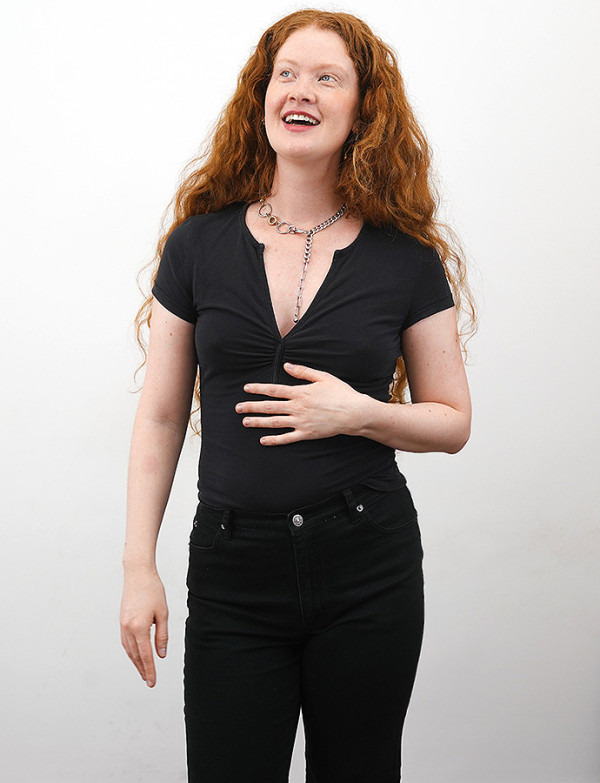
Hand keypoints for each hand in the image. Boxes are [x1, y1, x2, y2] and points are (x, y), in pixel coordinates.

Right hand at [120, 568, 167, 687]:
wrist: (138, 574)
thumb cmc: (153, 590)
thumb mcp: (163, 613)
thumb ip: (162, 636)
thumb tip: (161, 655)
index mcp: (139, 628)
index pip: (146, 655)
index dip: (150, 670)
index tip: (152, 682)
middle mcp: (128, 628)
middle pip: (136, 655)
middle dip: (142, 669)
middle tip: (149, 681)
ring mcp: (122, 625)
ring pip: (129, 650)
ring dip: (136, 662)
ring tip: (143, 671)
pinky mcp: (121, 621)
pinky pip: (125, 642)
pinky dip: (131, 651)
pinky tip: (137, 655)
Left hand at [235, 362, 364, 444]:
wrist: (354, 413)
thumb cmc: (341, 393)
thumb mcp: (323, 377)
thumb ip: (303, 371)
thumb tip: (286, 366)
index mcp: (300, 392)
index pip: (274, 390)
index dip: (258, 389)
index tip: (246, 388)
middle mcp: (297, 407)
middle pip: (269, 407)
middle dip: (251, 406)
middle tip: (237, 408)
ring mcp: (301, 422)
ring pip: (274, 422)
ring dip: (258, 422)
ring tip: (245, 422)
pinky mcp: (307, 434)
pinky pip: (287, 438)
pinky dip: (274, 440)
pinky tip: (263, 440)